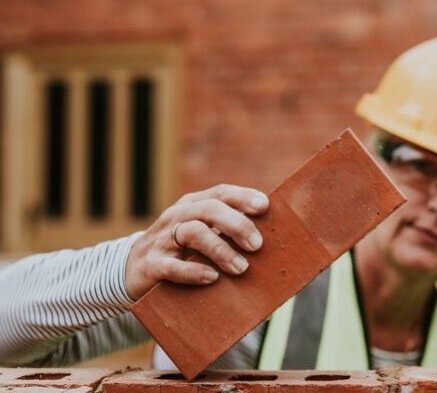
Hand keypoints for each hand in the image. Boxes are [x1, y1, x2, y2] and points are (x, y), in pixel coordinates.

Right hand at [125, 184, 268, 298]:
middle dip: (237, 224)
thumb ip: (228, 231)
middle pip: (209, 209)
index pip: (220, 193)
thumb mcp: (202, 233)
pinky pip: (172, 266)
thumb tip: (270, 239)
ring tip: (241, 268)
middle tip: (257, 245)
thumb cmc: (180, 251)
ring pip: (193, 233)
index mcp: (193, 205)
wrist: (132, 270)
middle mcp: (178, 217)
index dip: (243, 197)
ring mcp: (163, 240)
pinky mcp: (152, 265)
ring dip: (221, 249)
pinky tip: (212, 278)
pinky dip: (194, 271)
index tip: (265, 207)